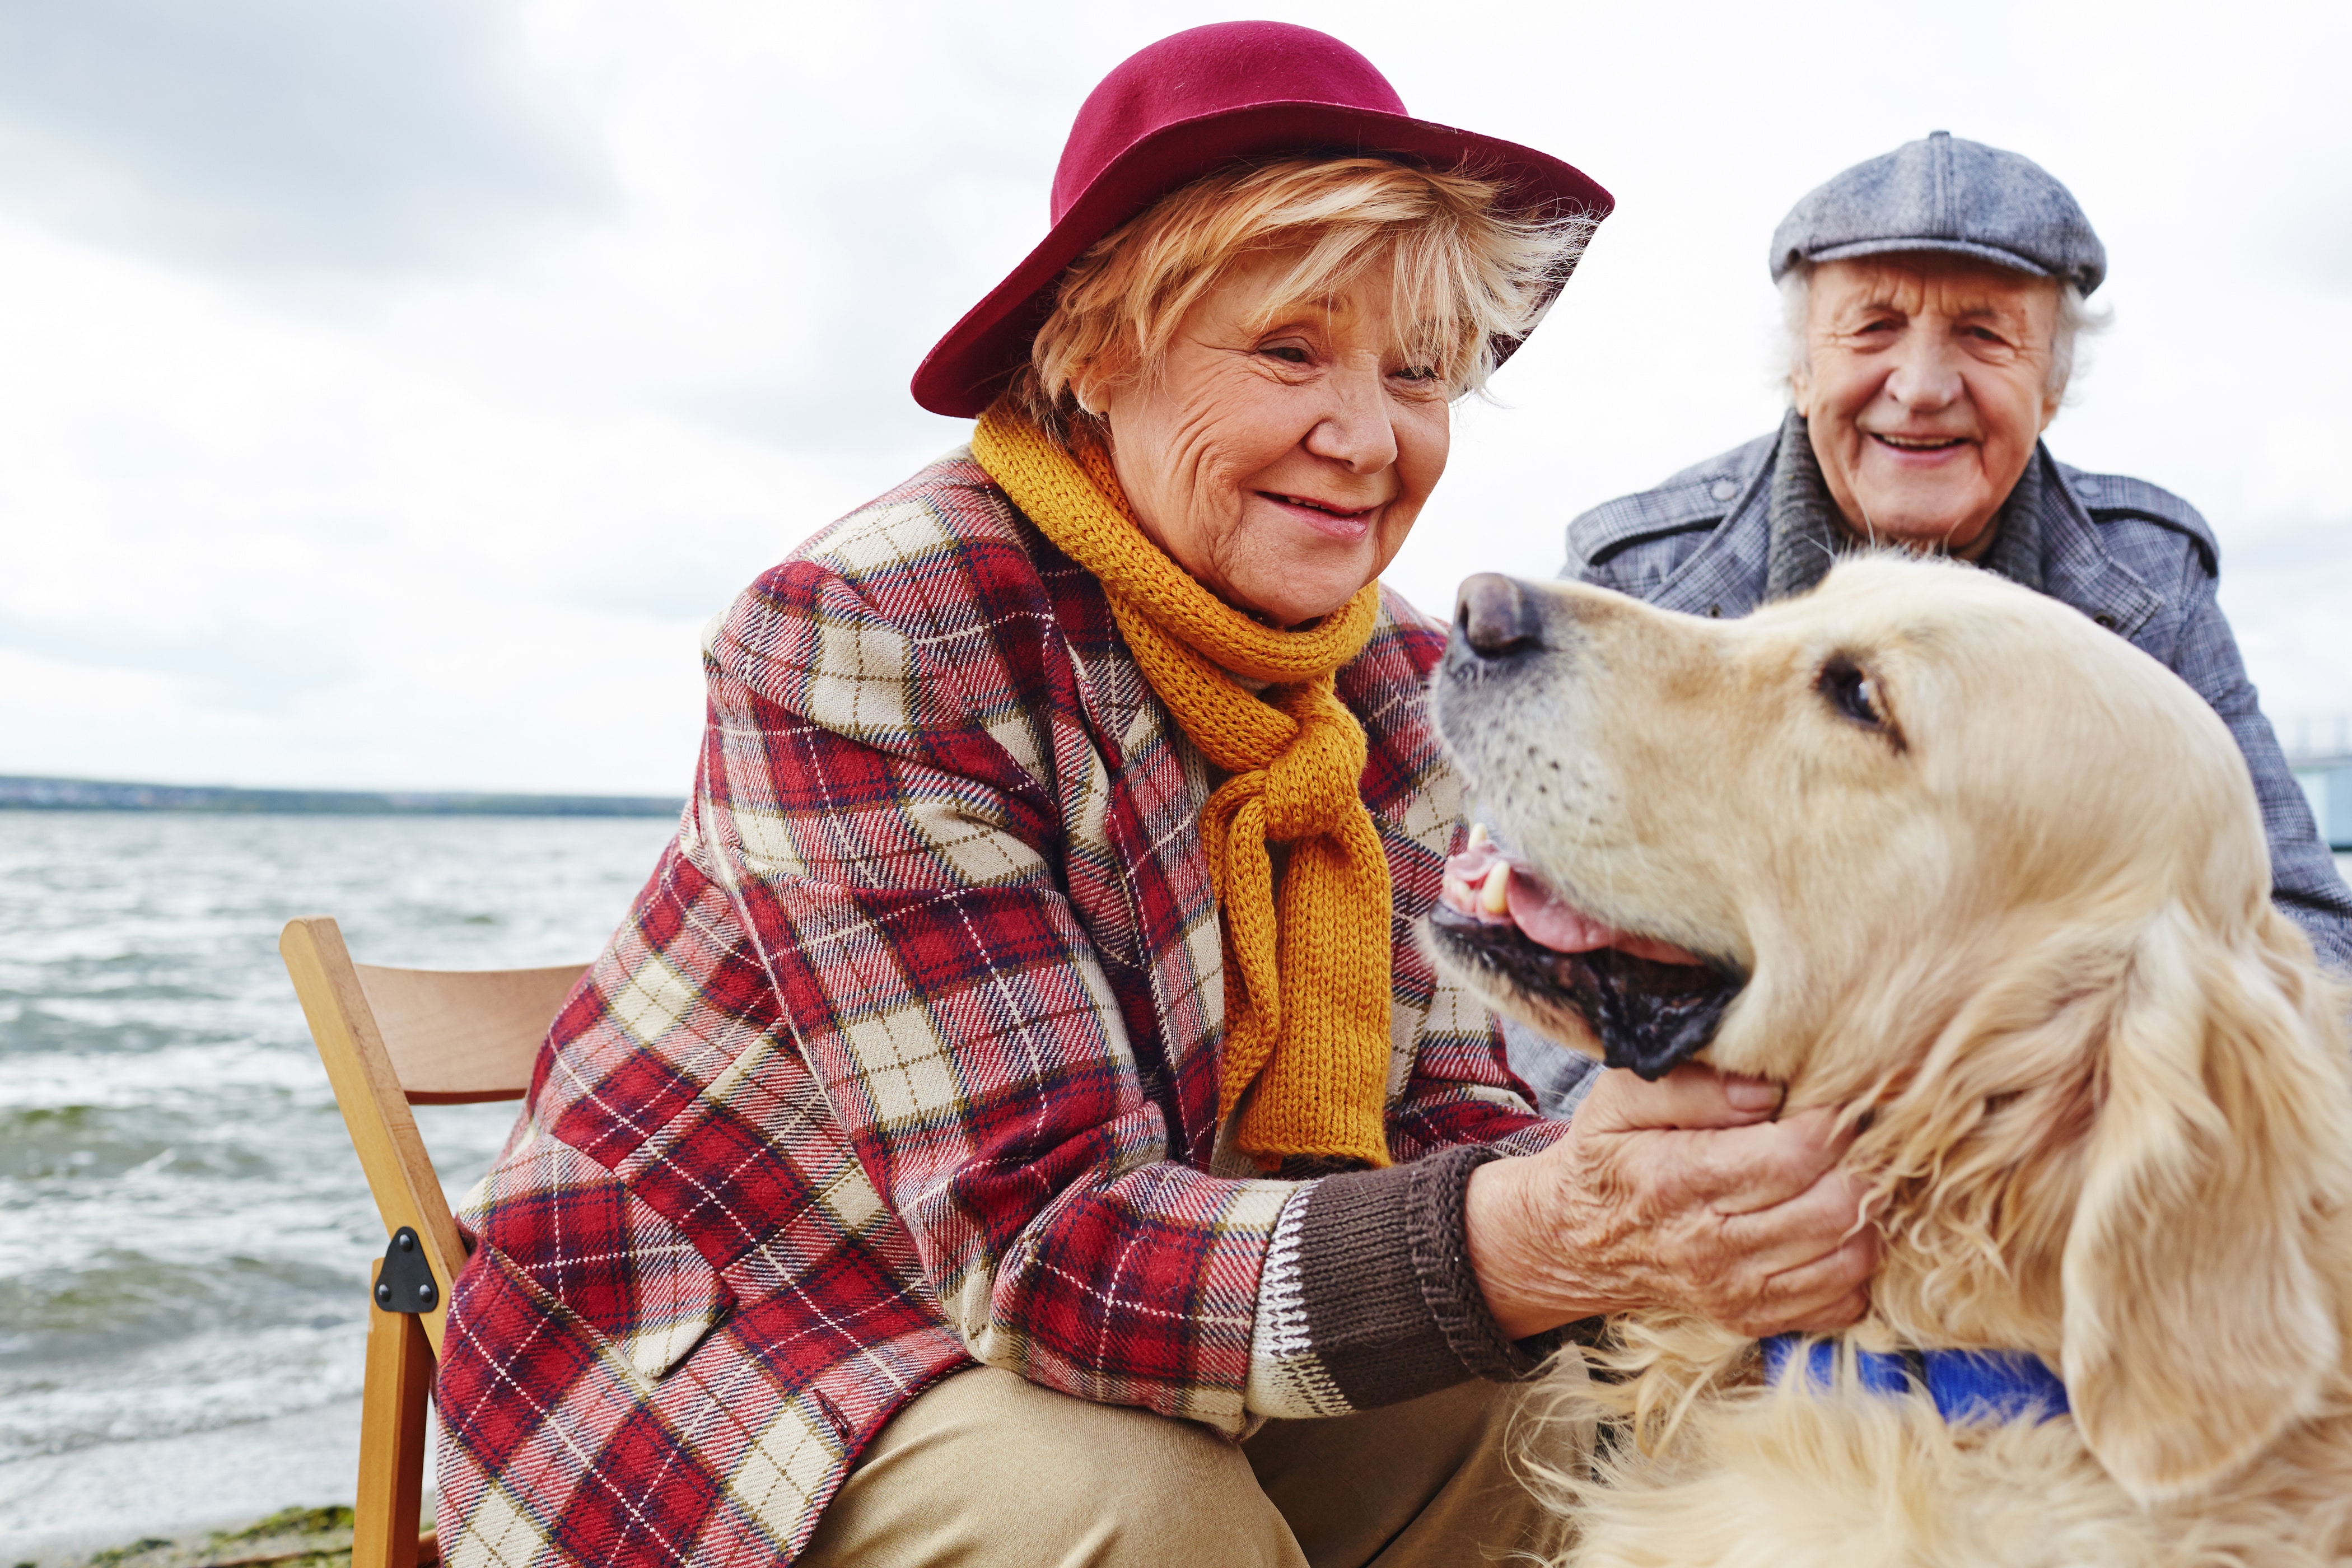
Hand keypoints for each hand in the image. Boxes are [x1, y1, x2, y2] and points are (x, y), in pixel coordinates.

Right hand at [1465, 1064, 1877, 1339]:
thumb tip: (1767, 1090)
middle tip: (1849, 1137)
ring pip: (1849, 1256)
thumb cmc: (1609, 1157)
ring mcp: (1734, 1293)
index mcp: (1675, 1180)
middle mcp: (1707, 1246)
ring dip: (1863, 1212)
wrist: (1575, 1241)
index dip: (1831, 1121)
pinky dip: (1852, 1263)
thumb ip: (1691, 1084)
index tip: (1831, 1099)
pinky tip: (1828, 1227)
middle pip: (1833, 1207)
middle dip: (1858, 1163)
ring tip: (1842, 1176)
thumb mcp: (1620, 1098)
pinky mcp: (1754, 1320)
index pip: (1793, 1156)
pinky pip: (1843, 1301)